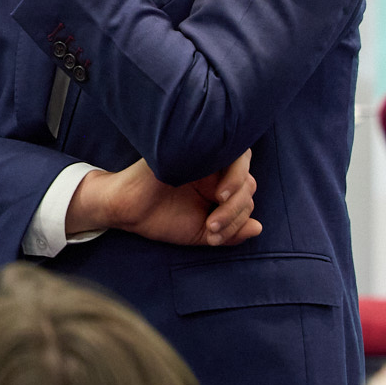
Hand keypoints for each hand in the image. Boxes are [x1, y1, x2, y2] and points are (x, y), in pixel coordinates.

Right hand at [71, 153, 261, 246]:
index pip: (246, 196)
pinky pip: (226, 149)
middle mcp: (215, 168)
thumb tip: (258, 228)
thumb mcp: (201, 233)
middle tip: (212, 227)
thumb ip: (230, 232)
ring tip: (212, 219)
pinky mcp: (195, 147)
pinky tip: (217, 194)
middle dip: (236, 211)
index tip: (213, 237)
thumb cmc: (160, 218)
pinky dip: (232, 173)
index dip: (238, 219)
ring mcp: (205, 155)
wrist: (126, 211)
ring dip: (234, 197)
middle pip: (248, 182)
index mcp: (218, 186)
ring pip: (242, 165)